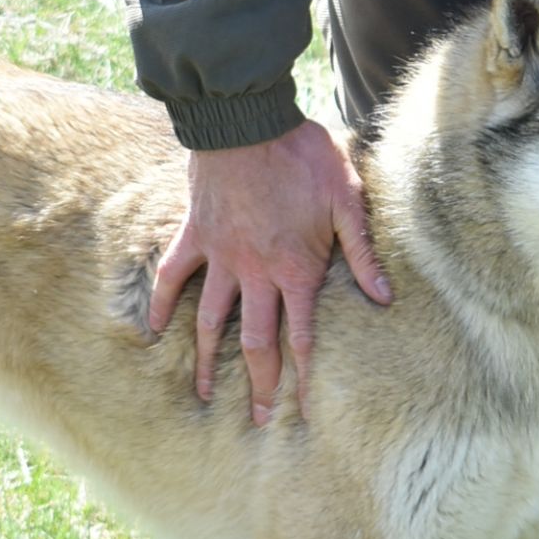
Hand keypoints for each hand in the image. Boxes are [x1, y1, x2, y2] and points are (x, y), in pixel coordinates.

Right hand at [149, 119, 390, 425]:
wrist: (248, 119)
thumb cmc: (304, 155)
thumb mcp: (347, 199)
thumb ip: (362, 252)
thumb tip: (384, 297)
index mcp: (296, 268)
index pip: (303, 337)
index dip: (305, 378)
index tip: (303, 413)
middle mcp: (255, 272)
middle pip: (255, 342)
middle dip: (259, 385)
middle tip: (258, 419)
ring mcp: (220, 256)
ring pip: (210, 321)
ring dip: (207, 361)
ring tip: (205, 395)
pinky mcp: (195, 235)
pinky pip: (174, 277)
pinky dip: (162, 304)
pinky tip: (154, 331)